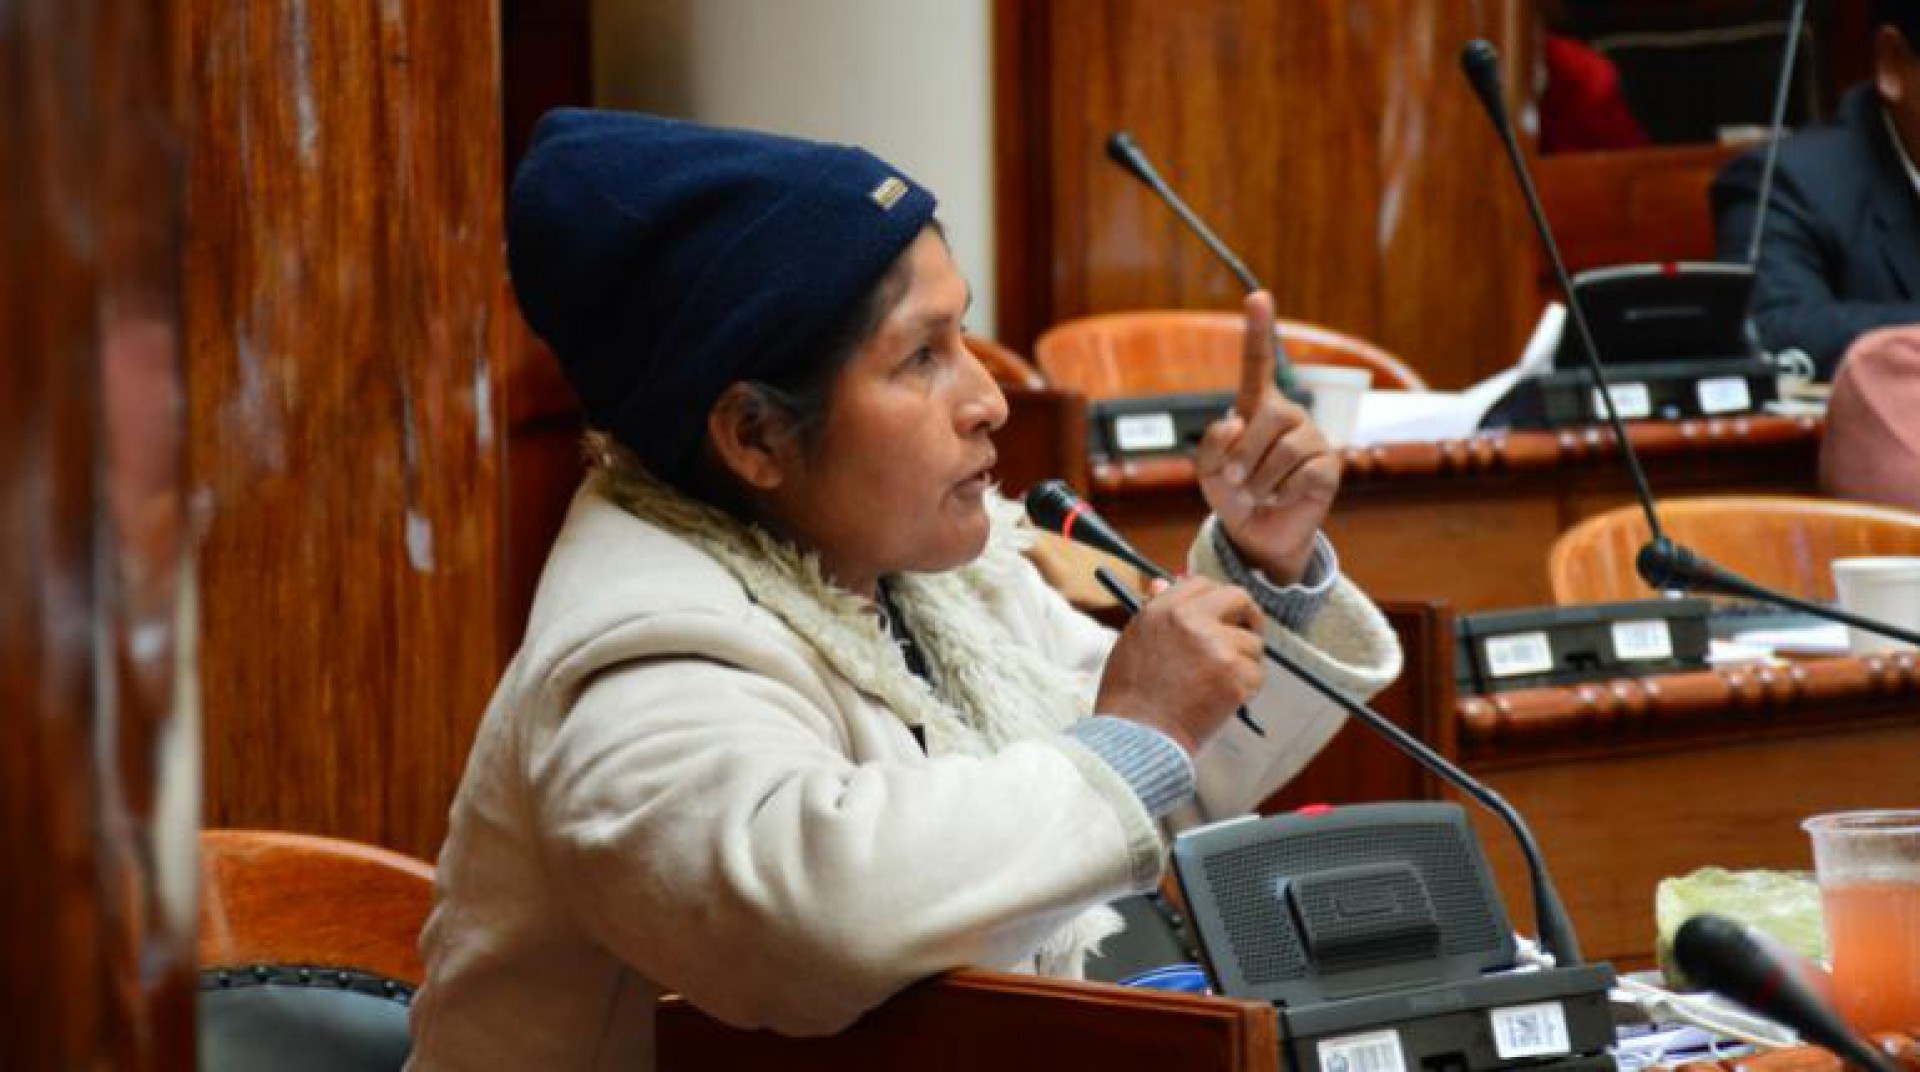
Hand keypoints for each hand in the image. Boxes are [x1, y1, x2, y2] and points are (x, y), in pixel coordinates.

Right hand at [1095, 577, 1264, 755]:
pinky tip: (1222, 700)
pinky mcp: (1235, 675)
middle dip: (1246, 616)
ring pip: (1253, 643)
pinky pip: (1257, 674)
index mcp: (1164, 609)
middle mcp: (1191, 620)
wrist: (1137, 735)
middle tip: (1245, 633)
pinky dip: (1246, 689)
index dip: (1215, 600)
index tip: (1221, 614)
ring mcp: (1217, 647)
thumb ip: (1155, 610)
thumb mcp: (1134, 640)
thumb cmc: (1130, 695)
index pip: (1202, 583)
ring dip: (1243, 662)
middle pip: (1238, 598)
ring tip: (1217, 684)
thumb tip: (1164, 583)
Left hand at [1195, 291, 1340, 581]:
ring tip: (1256, 493)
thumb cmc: (1234, 494)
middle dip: (1245, 452)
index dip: (1259, 330)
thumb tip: (1238, 422)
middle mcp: (1289, 416)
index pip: (1258, 363)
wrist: (1255, 533)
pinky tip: (1280, 498)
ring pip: (1285, 448)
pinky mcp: (1329, 467)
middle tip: (1234, 478)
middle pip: (1270, 415)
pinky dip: (1281, 492)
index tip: (1258, 296)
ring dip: (1259, 479)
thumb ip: (1212, 443)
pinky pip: (1302, 472)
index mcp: (1256, 408)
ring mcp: (1313, 439)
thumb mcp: (1208, 470)